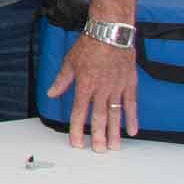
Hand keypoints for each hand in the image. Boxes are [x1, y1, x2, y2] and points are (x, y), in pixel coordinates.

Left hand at [48, 34, 137, 150]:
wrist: (110, 33)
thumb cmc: (89, 45)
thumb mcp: (69, 62)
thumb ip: (61, 81)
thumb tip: (51, 93)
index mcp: (84, 85)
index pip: (78, 112)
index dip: (76, 128)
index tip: (76, 142)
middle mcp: (101, 89)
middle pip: (98, 117)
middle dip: (97, 135)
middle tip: (97, 150)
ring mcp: (117, 88)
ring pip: (115, 114)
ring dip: (114, 131)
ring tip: (113, 146)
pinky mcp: (129, 84)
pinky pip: (131, 104)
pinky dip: (132, 118)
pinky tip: (132, 131)